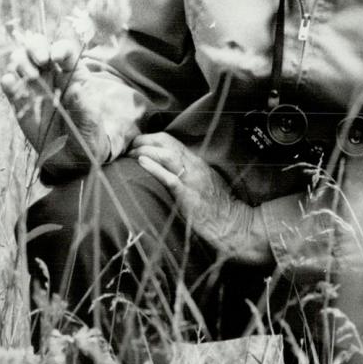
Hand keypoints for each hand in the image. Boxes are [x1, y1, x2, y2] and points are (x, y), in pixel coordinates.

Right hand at [0, 32, 111, 181]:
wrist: (71, 158)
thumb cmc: (86, 134)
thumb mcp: (90, 121)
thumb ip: (83, 105)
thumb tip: (76, 89)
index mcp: (72, 72)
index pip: (64, 49)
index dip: (58, 48)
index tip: (55, 58)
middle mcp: (50, 73)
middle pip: (37, 47)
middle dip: (34, 48)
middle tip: (38, 61)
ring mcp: (33, 85)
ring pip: (20, 60)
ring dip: (20, 62)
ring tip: (28, 77)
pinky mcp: (19, 101)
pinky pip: (9, 85)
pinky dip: (7, 81)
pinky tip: (9, 84)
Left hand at [128, 132, 270, 264]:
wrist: (233, 224)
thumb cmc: (218, 206)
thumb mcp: (205, 180)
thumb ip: (189, 171)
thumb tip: (168, 167)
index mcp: (196, 162)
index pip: (170, 140)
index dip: (150, 138)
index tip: (136, 144)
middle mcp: (193, 166)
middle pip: (165, 142)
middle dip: (143, 141)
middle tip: (128, 148)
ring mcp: (191, 180)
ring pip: (165, 155)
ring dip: (144, 151)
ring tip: (130, 155)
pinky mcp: (188, 196)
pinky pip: (169, 177)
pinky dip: (154, 168)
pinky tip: (141, 163)